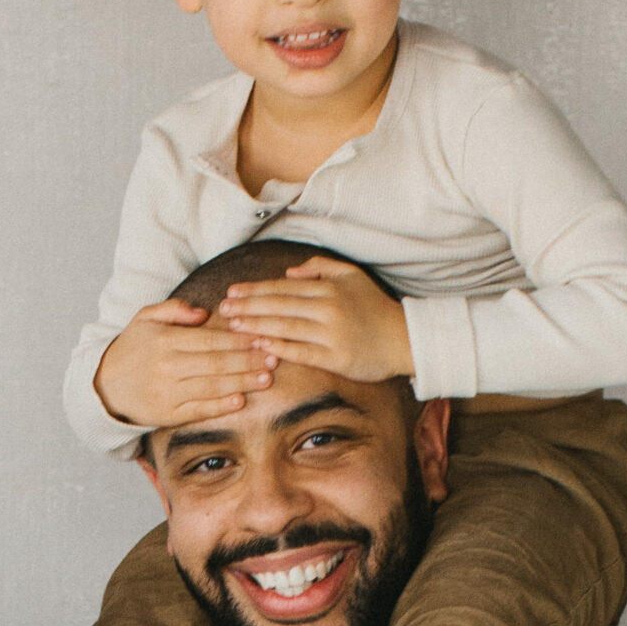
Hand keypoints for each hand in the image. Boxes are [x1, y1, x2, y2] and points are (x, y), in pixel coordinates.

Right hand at [94, 299, 273, 427]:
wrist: (106, 386)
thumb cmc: (133, 348)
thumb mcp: (146, 318)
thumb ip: (174, 310)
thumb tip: (205, 313)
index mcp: (165, 340)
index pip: (210, 339)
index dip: (238, 339)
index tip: (261, 337)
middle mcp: (166, 367)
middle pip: (216, 363)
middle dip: (248, 360)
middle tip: (273, 356)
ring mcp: (167, 393)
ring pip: (212, 386)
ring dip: (242, 383)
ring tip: (266, 378)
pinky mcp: (167, 415)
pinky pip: (199, 410)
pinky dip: (221, 406)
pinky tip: (241, 400)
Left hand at [214, 256, 412, 383]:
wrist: (403, 339)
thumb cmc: (374, 307)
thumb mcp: (351, 276)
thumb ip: (320, 267)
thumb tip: (289, 272)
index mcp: (328, 288)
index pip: (283, 287)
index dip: (255, 290)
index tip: (232, 292)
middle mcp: (328, 308)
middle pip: (279, 306)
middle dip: (248, 307)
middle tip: (224, 309)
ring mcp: (330, 334)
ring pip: (285, 328)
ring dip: (256, 326)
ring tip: (234, 326)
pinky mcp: (334, 358)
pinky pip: (300, 352)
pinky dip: (278, 348)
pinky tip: (259, 345)